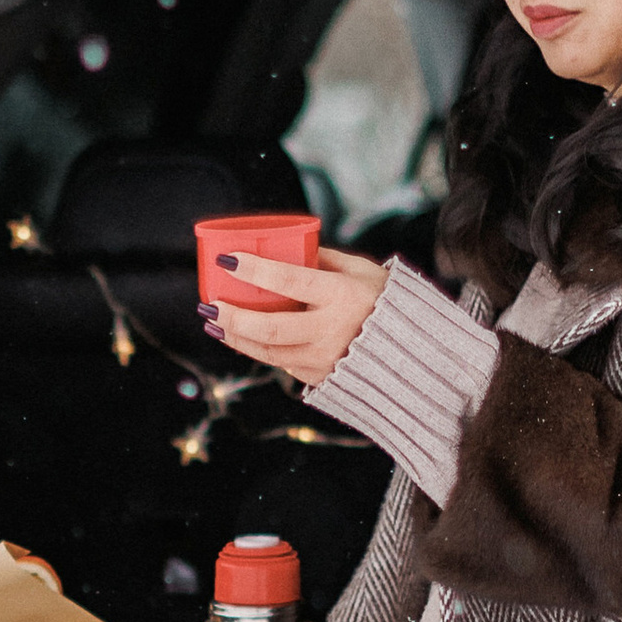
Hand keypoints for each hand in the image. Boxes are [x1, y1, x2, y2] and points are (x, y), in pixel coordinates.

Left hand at [205, 244, 389, 384]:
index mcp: (343, 296)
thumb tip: (284, 245)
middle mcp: (332, 330)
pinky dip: (255, 349)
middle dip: (234, 316)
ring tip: (213, 323)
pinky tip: (238, 337)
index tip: (229, 261)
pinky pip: (280, 363)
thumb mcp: (360, 270)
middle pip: (271, 327)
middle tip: (210, 304)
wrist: (411, 349)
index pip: (290, 281)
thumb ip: (322, 259)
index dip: (255, 271)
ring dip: (235, 337)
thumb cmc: (382, 300)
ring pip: (268, 352)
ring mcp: (324, 358)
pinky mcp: (320, 375)